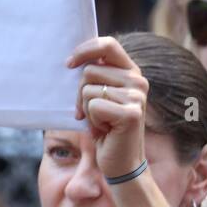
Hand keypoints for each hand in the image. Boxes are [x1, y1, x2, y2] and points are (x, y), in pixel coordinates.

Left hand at [68, 36, 149, 179]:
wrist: (121, 162)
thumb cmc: (106, 128)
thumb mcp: (99, 97)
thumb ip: (94, 77)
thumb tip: (72, 61)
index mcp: (131, 72)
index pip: (107, 45)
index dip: (84, 50)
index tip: (69, 64)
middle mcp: (138, 81)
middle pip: (89, 71)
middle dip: (80, 94)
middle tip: (91, 112)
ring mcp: (136, 96)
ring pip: (88, 90)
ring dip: (86, 109)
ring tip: (101, 122)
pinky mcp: (131, 113)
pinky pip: (93, 106)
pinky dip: (92, 121)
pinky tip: (105, 130)